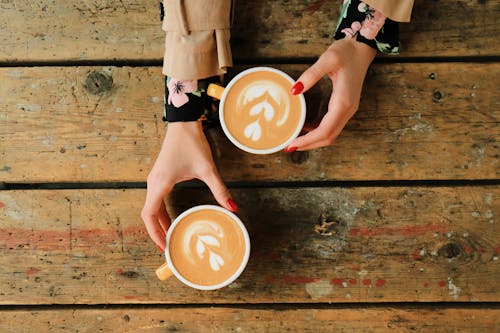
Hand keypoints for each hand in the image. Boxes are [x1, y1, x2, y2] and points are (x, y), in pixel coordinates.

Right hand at [141, 121, 236, 250]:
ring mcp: (155, 179)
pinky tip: (171, 219)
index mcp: (160, 183)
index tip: (164, 246)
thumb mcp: (208, 169)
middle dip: (157, 231)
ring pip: (152, 207)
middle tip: (169, 246)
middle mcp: (153, 183)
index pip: (149, 215)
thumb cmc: (192, 143)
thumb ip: (219, 189)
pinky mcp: (159, 176)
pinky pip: (156, 199)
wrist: (183, 123)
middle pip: (149, 214)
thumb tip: (232, 208)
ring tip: (171, 236)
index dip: (155, 233)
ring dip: (159, 222)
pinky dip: (161, 212)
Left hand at [286, 37, 375, 150]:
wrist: (363, 47)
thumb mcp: (328, 59)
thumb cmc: (347, 52)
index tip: (292, 143)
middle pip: (328, 137)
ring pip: (331, 134)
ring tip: (296, 140)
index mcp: (343, 102)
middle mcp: (348, 110)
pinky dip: (319, 132)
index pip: (325, 130)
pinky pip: (332, 126)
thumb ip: (311, 75)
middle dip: (309, 144)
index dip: (308, 140)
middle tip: (289, 146)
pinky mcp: (345, 106)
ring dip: (314, 140)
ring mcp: (348, 109)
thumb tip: (294, 90)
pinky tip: (306, 128)